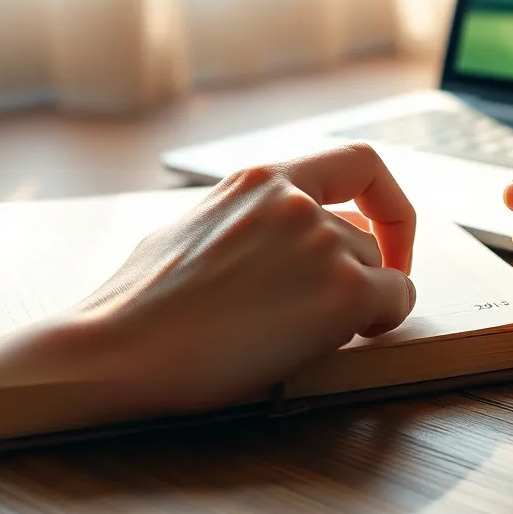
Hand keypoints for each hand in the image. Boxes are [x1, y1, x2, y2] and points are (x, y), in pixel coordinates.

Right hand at [0, 143, 416, 417]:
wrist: (117, 351)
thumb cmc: (137, 306)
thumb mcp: (190, 229)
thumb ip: (249, 223)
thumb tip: (278, 243)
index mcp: (258, 179)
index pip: (356, 162)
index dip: (384, 202)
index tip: (380, 233)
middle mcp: (296, 201)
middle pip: (362, 236)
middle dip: (352, 274)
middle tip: (324, 313)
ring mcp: (322, 244)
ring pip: (375, 271)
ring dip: (355, 303)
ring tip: (295, 333)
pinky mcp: (342, 293)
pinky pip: (395, 301)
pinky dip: (384, 320)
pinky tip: (349, 339)